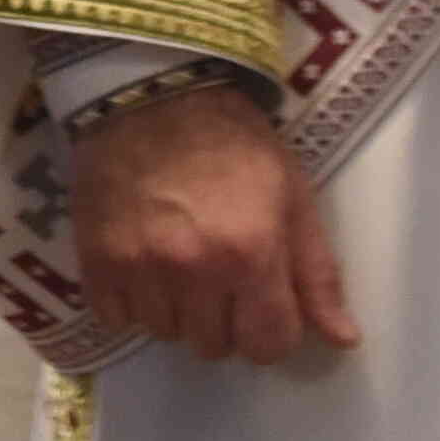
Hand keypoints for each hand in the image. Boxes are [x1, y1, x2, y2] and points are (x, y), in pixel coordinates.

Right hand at [70, 83, 353, 366]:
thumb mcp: (292, 195)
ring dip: (176, 310)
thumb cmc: (233, 140)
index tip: (261, 302)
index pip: (268, 344)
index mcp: (252, 253)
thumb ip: (317, 272)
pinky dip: (131, 301)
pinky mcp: (96, 260)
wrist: (149, 94)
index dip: (270, 330)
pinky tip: (141, 262)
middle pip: (214, 346)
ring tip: (176, 261)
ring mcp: (140, 267)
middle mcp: (195, 269)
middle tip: (216, 273)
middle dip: (222, 319)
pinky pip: (117, 318)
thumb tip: (343, 339)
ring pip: (165, 333)